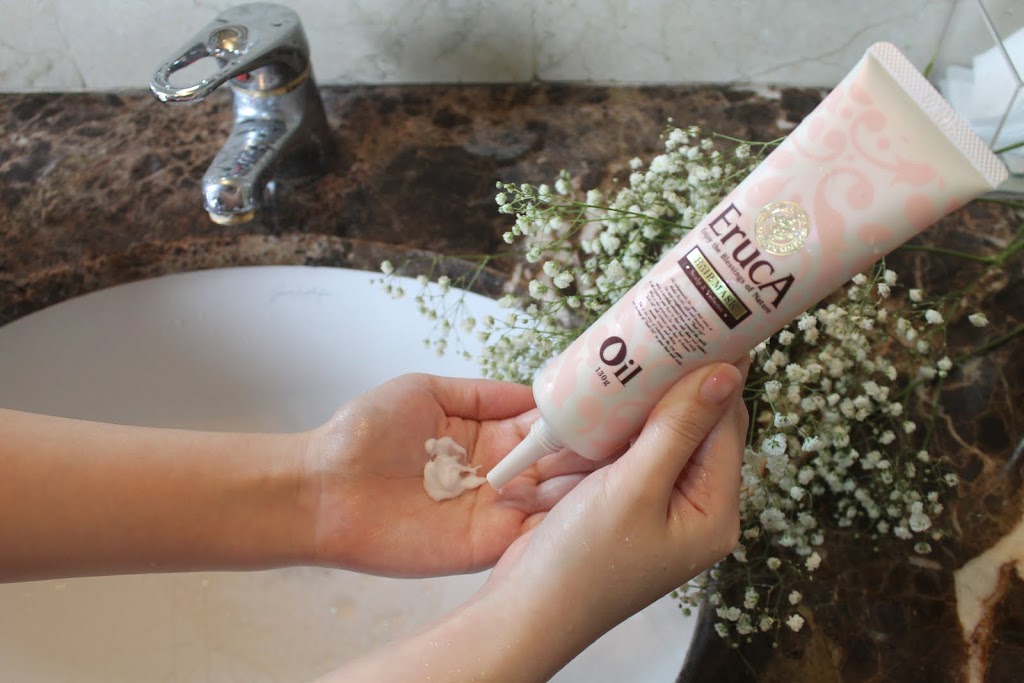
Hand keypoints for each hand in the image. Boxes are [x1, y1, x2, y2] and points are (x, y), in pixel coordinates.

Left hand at [303, 373, 603, 576]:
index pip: (542, 424)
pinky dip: (561, 522)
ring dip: (585, 484)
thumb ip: (482, 393)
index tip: (610, 402)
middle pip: (557, 461)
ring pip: (554, 497)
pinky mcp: (485, 544)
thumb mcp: (425, 390)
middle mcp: (497, 472)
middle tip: (633, 436)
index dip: (574, 415)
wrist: (322, 488)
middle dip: (591, 449)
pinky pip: (532, 534)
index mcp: (485, 433)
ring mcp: (494, 510)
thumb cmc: (363, 433)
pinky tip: (592, 504)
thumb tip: (533, 391)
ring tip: (624, 464)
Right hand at [318, 362, 749, 682]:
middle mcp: (694, 506)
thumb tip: (728, 372)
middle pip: (694, 425)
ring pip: (655, 433)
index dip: (712, 373)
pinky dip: (608, 433)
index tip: (697, 325)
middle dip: (667, 386)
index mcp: (714, 510)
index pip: (726, 423)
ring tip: (617, 367)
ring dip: (632, 407)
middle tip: (649, 338)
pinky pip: (625, 452)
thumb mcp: (634, 489)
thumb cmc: (583, 561)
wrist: (526, 611)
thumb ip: (679, 429)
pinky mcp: (623, 503)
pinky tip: (590, 412)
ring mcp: (657, 505)